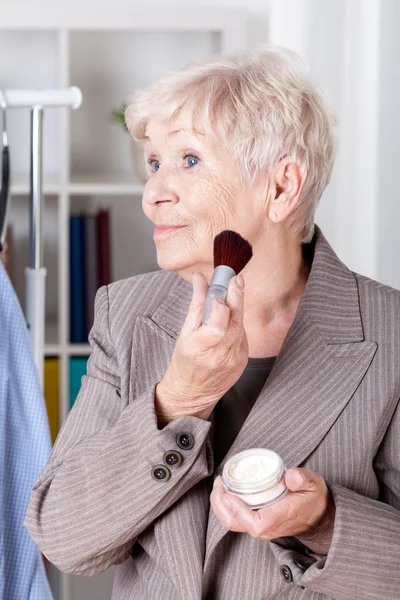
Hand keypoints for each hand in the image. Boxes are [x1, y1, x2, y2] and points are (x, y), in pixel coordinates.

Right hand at [155, 271, 247, 423]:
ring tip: (229, 296)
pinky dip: (236, 324)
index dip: (220, 306)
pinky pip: (242, 335)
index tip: (219, 290)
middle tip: (236, 279)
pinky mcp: (243, 361)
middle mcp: (219, 356)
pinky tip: (228, 322)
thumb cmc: (184, 362)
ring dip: (236, 309)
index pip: (217, 326)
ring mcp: (234, 360)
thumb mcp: (184, 332)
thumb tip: (200, 278)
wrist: (192, 393)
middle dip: (236, 297)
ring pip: (240, 326)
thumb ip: (196, 303)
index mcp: (198, 349)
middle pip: (234, 322)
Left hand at [210, 468, 334, 553]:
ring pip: (231, 522)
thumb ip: (303, 479)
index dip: (236, 507)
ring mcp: (259, 527)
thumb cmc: (314, 499)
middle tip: (219, 482)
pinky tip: (226, 490)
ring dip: (220, 504)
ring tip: (220, 484)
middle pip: (233, 522)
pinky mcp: (256, 523)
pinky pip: (235, 518)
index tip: (228, 488)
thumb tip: (292, 476)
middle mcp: (265, 528)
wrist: (319, 516)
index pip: (251, 521)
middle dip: (220, 502)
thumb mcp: (313, 484)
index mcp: (277, 519)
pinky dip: (226, 505)